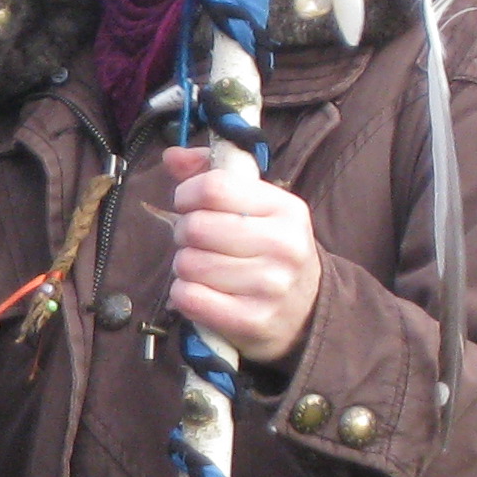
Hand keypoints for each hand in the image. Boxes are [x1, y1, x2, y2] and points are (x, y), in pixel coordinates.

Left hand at [152, 145, 323, 367]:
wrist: (305, 311)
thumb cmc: (269, 250)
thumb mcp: (255, 206)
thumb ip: (212, 173)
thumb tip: (172, 155)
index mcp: (286, 209)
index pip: (214, 187)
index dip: (187, 194)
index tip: (189, 204)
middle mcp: (283, 246)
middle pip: (196, 227)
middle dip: (184, 233)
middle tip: (197, 243)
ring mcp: (271, 286)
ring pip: (188, 264)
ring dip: (185, 267)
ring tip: (205, 269)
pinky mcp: (252, 320)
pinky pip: (189, 297)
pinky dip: (184, 294)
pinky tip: (202, 293)